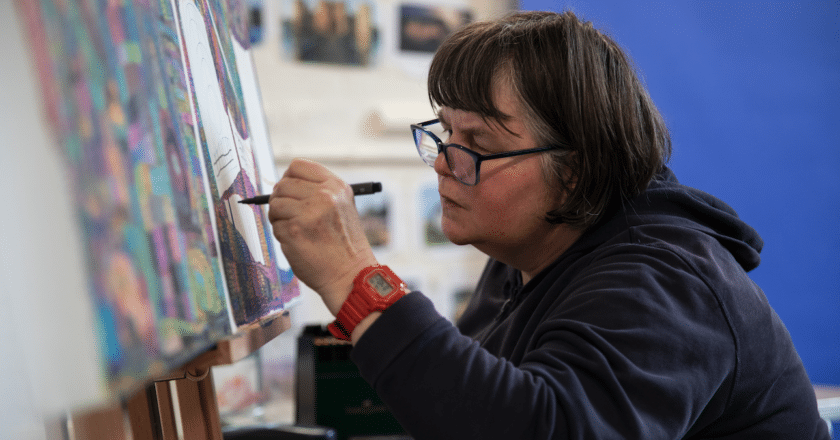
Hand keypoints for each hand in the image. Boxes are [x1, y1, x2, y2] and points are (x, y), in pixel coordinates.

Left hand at [268, 159, 377, 314]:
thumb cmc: (344, 244)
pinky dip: (281, 234)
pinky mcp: (294, 231)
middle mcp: (324, 196)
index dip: (289, 179)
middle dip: (282, 200)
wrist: (351, 274)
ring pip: (275, 204)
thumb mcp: (342, 207)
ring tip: (296, 230)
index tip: (291, 192)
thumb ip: (319, 191)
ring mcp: (308, 213)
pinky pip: (274, 225)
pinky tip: (298, 242)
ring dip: (279, 218)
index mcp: (336, 186)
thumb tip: (286, 184)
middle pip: (282, 184)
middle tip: (292, 216)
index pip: (298, 166)